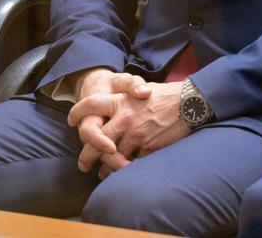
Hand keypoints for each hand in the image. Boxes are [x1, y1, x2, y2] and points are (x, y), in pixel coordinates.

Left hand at [69, 79, 186, 176]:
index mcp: (120, 100)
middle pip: (94, 140)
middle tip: (83, 164)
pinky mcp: (148, 147)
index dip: (77, 113)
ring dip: (105, 167)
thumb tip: (112, 103)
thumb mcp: (142, 88)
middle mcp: (124, 118)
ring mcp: (135, 134)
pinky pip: (130, 162)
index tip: (71, 121)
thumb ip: (124, 97)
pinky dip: (124, 169)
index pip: (90, 105)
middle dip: (86, 155)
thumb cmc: (166, 94)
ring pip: (111, 156)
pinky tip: (121, 173)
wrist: (190, 103)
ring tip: (101, 173)